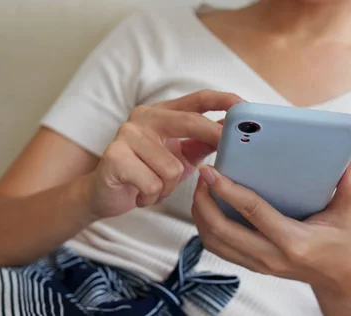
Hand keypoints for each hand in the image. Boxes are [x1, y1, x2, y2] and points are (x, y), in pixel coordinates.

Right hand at [86, 90, 243, 218]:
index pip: (198, 99)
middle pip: (190, 122)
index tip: (245, 107)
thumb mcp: (180, 157)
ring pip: (172, 167)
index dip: (224, 101)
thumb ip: (202, 143)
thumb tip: (233, 133)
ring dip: (167, 187)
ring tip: (154, 188)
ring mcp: (127, 134)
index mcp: (162, 112)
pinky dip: (151, 196)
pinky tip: (140, 194)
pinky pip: (153, 183)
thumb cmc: (146, 174)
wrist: (104, 194)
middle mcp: (144, 117)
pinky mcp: (115, 156)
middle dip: (212, 138)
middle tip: (227, 154)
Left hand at [192, 159, 350, 295]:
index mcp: (293, 241)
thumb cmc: (342, 241)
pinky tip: (208, 206)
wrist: (337, 276)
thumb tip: (348, 162)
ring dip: (201, 214)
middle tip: (203, 175)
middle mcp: (270, 256)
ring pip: (214, 242)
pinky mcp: (251, 265)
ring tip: (201, 188)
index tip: (211, 171)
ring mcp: (258, 264)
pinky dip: (206, 227)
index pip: (252, 212)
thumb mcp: (350, 215)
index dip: (227, 190)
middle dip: (204, 201)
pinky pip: (218, 248)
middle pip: (221, 230)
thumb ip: (350, 188)